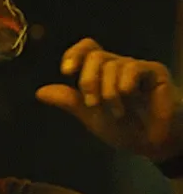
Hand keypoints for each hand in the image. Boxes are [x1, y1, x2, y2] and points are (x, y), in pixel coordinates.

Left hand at [35, 38, 181, 159]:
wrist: (153, 144)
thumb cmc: (124, 129)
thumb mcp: (90, 117)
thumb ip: (68, 101)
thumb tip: (40, 92)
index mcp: (100, 73)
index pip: (86, 49)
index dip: (74, 54)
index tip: (66, 71)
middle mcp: (117, 66)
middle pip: (95, 55)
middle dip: (88, 80)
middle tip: (92, 104)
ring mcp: (136, 68)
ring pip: (112, 64)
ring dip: (108, 92)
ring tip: (117, 112)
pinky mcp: (154, 72)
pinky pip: (133, 68)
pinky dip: (125, 85)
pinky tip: (129, 98)